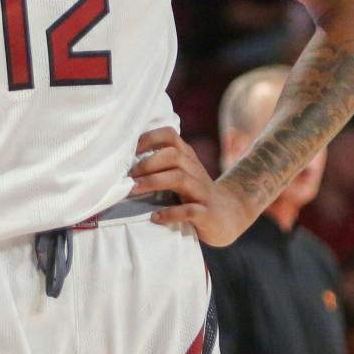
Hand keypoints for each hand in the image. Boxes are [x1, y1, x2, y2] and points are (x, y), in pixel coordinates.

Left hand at [137, 128, 255, 245]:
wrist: (229, 215)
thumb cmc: (195, 193)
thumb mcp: (181, 174)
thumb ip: (161, 166)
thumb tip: (123, 163)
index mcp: (187, 158)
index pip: (170, 136)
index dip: (150, 138)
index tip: (130, 149)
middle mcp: (195, 170)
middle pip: (173, 155)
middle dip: (148, 163)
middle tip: (128, 175)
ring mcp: (202, 191)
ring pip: (180, 178)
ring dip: (153, 182)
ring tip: (133, 190)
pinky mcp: (207, 213)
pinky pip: (190, 210)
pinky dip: (170, 213)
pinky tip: (155, 217)